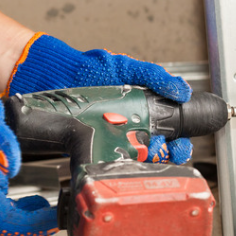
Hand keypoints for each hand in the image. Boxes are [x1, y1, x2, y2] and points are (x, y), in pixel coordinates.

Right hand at [0, 57, 57, 235]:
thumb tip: (9, 166)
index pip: (4, 221)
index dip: (31, 226)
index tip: (53, 221)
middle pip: (4, 223)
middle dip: (32, 223)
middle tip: (57, 213)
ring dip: (25, 216)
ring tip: (47, 206)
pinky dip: (16, 208)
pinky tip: (31, 199)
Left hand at [3, 33, 193, 163]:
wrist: (52, 76)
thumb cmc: (88, 69)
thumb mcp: (126, 68)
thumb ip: (153, 76)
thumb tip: (183, 90)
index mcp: (143, 110)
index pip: (169, 132)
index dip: (179, 142)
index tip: (181, 144)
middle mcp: (129, 127)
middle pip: (157, 151)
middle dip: (166, 156)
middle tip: (164, 152)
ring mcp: (111, 139)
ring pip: (137, 160)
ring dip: (145, 163)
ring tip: (145, 157)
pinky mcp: (93, 148)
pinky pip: (110, 163)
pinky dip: (119, 167)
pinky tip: (123, 164)